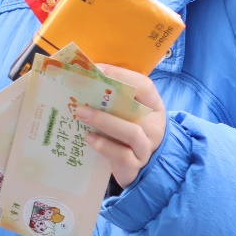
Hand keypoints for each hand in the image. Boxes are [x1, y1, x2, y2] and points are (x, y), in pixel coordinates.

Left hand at [76, 64, 167, 187]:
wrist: (133, 164)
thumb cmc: (124, 130)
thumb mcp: (124, 112)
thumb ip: (112, 97)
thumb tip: (83, 75)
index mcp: (153, 106)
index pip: (145, 86)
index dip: (121, 76)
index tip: (96, 69)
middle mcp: (154, 126)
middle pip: (136, 109)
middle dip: (108, 99)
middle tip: (81, 93)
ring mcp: (146, 147)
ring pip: (131, 133)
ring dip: (104, 122)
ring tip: (81, 114)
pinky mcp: (135, 166)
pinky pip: (123, 156)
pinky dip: (104, 146)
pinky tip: (88, 138)